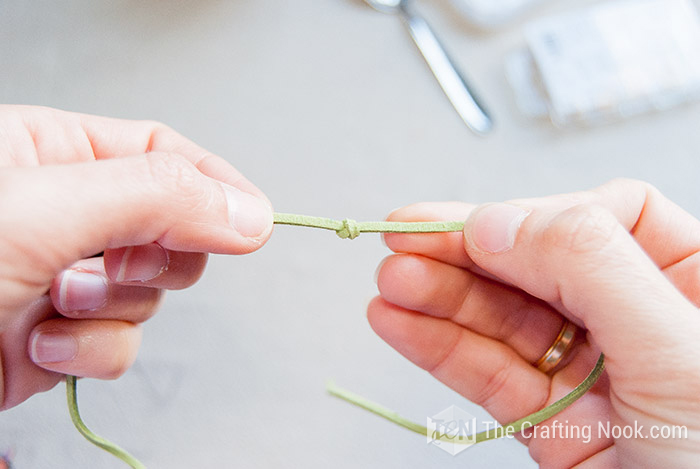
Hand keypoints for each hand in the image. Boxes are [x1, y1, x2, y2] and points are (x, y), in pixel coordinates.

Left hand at [0, 105, 272, 409]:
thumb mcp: (40, 213)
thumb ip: (156, 200)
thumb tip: (249, 213)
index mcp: (50, 153)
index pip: (162, 152)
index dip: (213, 184)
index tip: (252, 221)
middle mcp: (61, 212)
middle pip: (168, 227)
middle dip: (151, 259)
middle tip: (119, 265)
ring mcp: (61, 277)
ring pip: (146, 294)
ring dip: (112, 313)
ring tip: (52, 309)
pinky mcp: (55, 336)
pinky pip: (117, 343)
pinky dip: (91, 353)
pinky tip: (39, 349)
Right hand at [369, 179, 699, 466]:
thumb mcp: (681, 354)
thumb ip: (591, 269)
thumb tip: (498, 222)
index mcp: (693, 286)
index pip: (607, 218)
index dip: (536, 216)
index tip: (480, 230)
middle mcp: (638, 322)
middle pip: (539, 264)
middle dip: (466, 253)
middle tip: (401, 239)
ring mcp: (591, 374)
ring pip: (504, 320)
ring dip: (439, 299)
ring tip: (389, 284)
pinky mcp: (551, 424)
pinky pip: (490, 376)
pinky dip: (440, 349)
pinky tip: (400, 323)